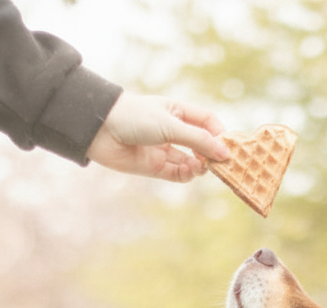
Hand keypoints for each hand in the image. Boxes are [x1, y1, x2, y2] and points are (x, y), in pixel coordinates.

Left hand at [87, 92, 230, 182]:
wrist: (98, 129)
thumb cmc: (133, 116)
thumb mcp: (171, 125)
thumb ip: (199, 140)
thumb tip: (225, 153)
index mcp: (178, 112)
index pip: (207, 122)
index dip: (219, 133)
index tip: (228, 145)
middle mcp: (173, 131)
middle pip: (202, 144)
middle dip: (212, 153)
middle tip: (221, 163)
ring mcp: (164, 150)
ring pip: (192, 162)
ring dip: (200, 166)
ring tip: (204, 167)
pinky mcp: (155, 167)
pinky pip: (178, 174)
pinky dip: (187, 175)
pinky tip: (191, 172)